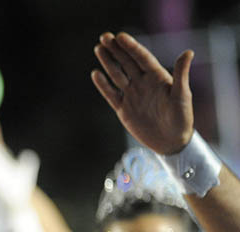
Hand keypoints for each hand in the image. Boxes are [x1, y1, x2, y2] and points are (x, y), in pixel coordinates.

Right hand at [92, 31, 193, 154]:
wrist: (171, 141)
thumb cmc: (182, 118)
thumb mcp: (182, 96)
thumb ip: (181, 74)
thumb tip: (188, 52)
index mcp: (157, 78)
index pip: (142, 58)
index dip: (131, 47)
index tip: (120, 37)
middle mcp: (143, 83)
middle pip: (126, 62)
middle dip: (116, 49)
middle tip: (104, 36)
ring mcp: (132, 95)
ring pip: (117, 75)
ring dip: (108, 62)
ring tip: (98, 48)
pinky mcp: (124, 109)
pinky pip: (111, 94)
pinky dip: (103, 85)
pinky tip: (96, 73)